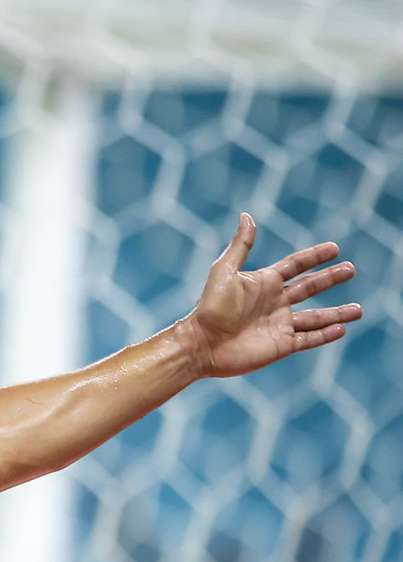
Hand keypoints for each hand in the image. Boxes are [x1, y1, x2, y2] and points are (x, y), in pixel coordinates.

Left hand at [180, 214, 363, 378]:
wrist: (201, 344)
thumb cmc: (210, 307)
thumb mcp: (225, 271)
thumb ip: (241, 246)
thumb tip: (246, 216)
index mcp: (264, 283)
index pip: (296, 266)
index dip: (314, 257)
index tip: (335, 248)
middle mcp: (274, 302)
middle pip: (310, 288)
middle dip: (331, 279)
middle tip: (351, 269)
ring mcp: (279, 324)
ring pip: (316, 317)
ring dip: (337, 313)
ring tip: (359, 309)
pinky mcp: (281, 345)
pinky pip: (309, 339)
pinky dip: (325, 334)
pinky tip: (342, 328)